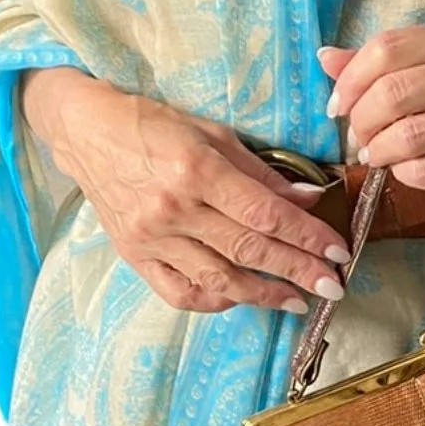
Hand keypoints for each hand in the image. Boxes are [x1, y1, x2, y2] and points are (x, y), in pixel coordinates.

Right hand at [19, 68, 351, 314]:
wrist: (85, 132)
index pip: (265, 214)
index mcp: (196, 169)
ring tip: (298, 300)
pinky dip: (215, 301)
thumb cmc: (151, 124)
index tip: (338, 252)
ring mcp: (151, 238)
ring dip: (265, 294)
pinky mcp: (135, 257)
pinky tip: (242, 298)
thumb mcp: (211, 133)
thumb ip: (260, 172)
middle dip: (298, 271)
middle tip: (333, 288)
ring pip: (219, 279)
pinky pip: (181, 293)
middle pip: (249, 251)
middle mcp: (174, 209)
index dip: (307, 237)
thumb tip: (308, 200)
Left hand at [317, 27, 424, 203]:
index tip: (337, 106)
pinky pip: (423, 171)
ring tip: (377, 156)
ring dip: (378, 152)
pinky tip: (406, 170)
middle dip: (361, 122)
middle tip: (358, 139)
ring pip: (404, 135)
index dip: (350, 80)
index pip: (386, 49)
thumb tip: (325, 57)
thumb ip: (381, 64)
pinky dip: (402, 174)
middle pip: (390, 92)